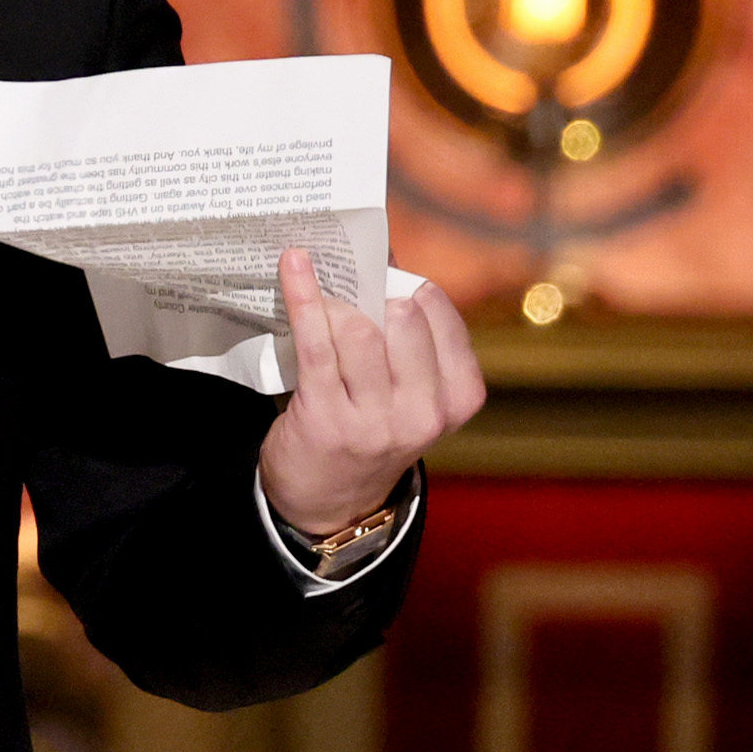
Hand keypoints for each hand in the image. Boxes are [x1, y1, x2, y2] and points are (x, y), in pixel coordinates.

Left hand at [259, 248, 486, 536]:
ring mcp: (375, 420)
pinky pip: (316, 342)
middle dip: (372, 291)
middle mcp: (423, 412)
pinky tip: (294, 266)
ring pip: (358, 330)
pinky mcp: (326, 416)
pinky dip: (304, 297)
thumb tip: (382, 251)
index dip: (410, 285)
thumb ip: (411, 334)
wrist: (332, 500)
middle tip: (350, 284)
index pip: (441, 315)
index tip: (386, 271)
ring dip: (334, 301)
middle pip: (402, 318)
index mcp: (459, 398)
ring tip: (319, 292)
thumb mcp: (412, 391)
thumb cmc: (372, 425)